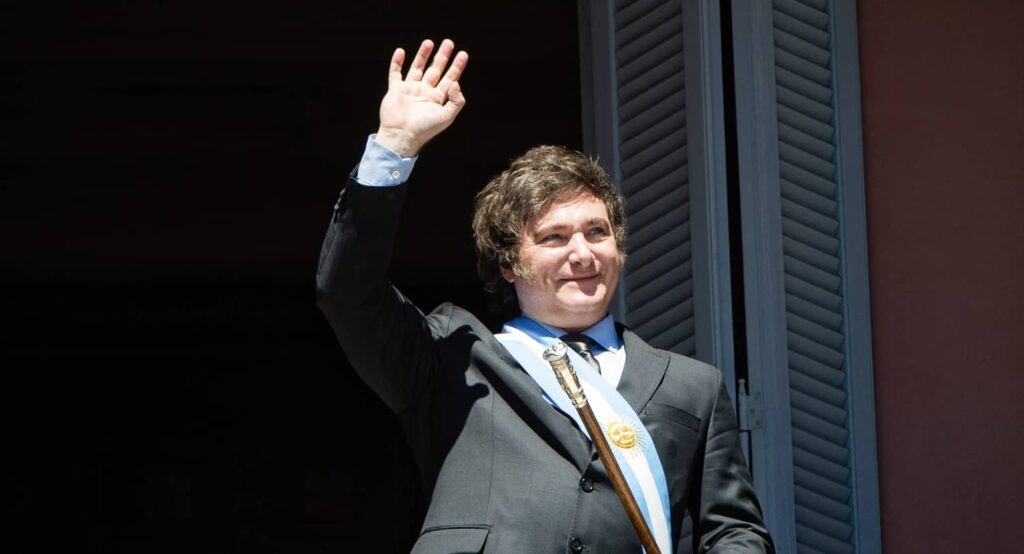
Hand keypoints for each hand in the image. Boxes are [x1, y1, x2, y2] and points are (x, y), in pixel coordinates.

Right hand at [375, 39, 468, 156]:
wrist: (401, 136)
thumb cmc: (424, 129)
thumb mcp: (446, 117)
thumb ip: (456, 101)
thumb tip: (456, 83)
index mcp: (437, 99)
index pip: (450, 78)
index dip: (457, 66)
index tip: (463, 54)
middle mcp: (424, 92)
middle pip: (435, 70)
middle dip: (442, 56)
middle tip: (449, 42)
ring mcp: (410, 90)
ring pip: (417, 68)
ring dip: (423, 55)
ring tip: (429, 42)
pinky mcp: (395, 90)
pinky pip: (395, 73)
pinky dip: (397, 63)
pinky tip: (401, 52)